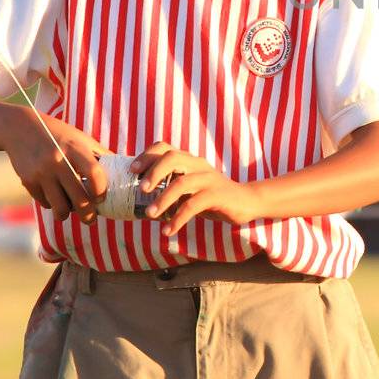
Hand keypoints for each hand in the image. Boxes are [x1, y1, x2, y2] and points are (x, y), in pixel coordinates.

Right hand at [2, 110, 111, 224]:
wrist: (20, 128)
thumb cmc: (58, 134)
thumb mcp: (80, 139)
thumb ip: (99, 155)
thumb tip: (122, 172)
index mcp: (76, 149)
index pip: (94, 173)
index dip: (101, 190)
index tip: (102, 198)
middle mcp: (58, 161)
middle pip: (79, 198)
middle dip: (88, 215)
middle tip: (92, 219)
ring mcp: (42, 172)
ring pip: (60, 207)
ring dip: (68, 214)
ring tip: (72, 212)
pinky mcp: (28, 181)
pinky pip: (45, 202)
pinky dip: (52, 205)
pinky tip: (56, 199)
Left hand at [132, 142, 255, 235]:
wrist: (247, 201)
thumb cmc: (213, 196)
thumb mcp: (191, 189)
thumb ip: (172, 188)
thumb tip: (142, 200)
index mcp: (190, 161)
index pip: (165, 148)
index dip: (146, 156)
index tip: (132, 171)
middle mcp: (198, 165)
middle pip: (172, 157)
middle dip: (153, 172)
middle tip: (141, 189)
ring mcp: (208, 178)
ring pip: (182, 183)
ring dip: (162, 200)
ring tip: (149, 215)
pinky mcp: (217, 195)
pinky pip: (193, 205)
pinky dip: (178, 219)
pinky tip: (168, 231)